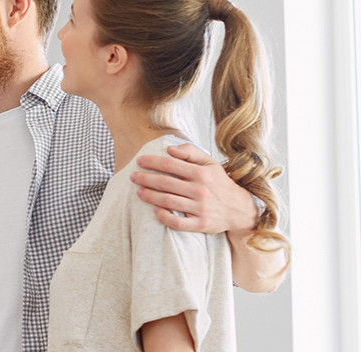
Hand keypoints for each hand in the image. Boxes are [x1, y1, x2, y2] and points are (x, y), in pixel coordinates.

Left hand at [131, 143, 255, 235]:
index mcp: (201, 173)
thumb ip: (190, 152)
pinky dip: (164, 217)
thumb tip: (169, 149)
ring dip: (150, 196)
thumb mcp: (210, 163)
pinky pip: (178, 223)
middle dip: (145, 179)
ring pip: (168, 201)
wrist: (240, 209)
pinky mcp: (200, 224)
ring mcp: (200, 208)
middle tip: (133, 177)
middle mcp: (200, 190)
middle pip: (166, 183)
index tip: (139, 161)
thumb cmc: (219, 183)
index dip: (152, 162)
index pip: (171, 164)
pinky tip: (155, 211)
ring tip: (138, 192)